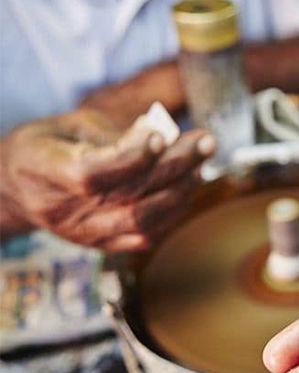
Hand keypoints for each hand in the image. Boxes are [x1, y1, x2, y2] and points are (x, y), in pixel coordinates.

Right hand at [0, 109, 214, 250]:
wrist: (18, 190)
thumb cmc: (46, 148)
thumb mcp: (68, 127)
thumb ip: (112, 135)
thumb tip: (162, 137)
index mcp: (44, 173)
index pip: (92, 174)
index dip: (130, 158)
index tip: (162, 136)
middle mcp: (66, 212)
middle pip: (131, 198)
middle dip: (176, 167)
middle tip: (206, 142)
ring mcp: (86, 234)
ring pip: (145, 222)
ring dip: (181, 191)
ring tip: (199, 162)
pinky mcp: (104, 246)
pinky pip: (147, 236)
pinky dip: (173, 211)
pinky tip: (187, 185)